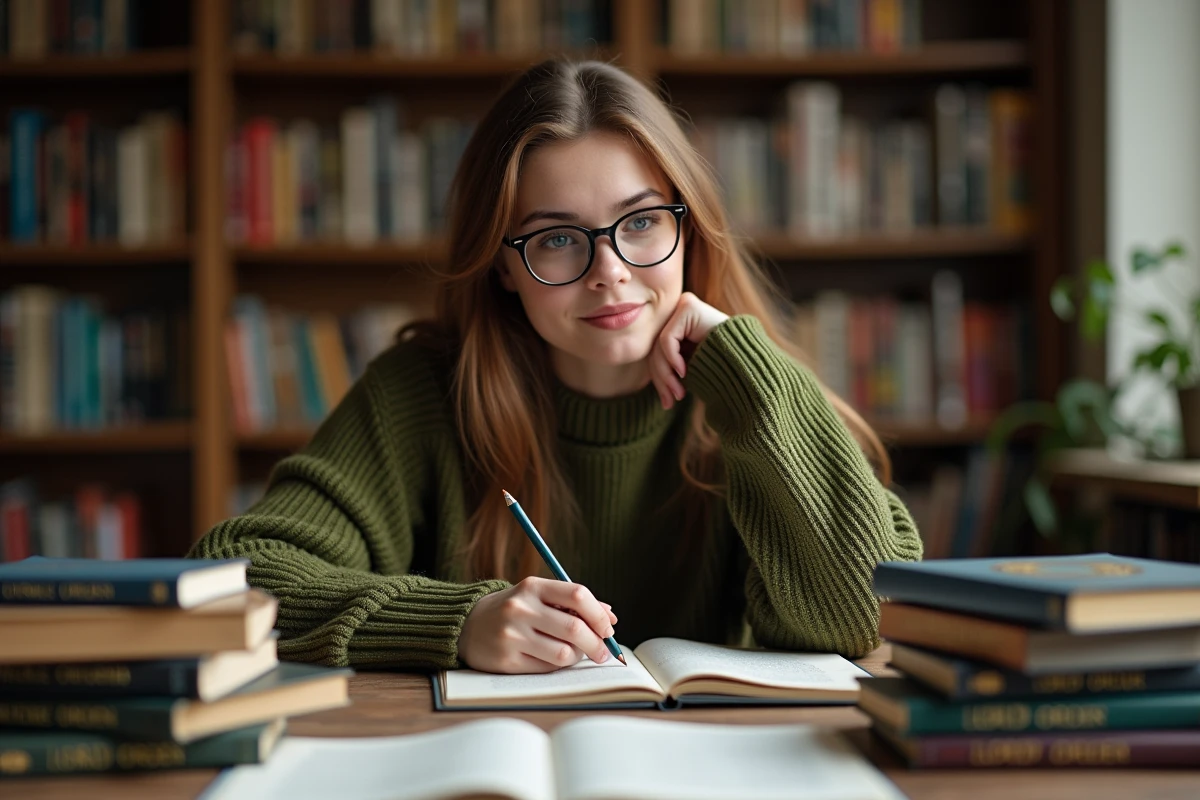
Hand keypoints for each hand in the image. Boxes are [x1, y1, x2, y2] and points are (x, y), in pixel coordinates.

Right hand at [457, 577, 618, 673]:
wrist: (467, 625)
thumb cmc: (513, 610)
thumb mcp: (537, 596)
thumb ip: (572, 602)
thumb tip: (610, 617)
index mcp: (533, 587)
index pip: (578, 595)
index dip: (599, 614)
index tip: (608, 629)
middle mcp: (521, 608)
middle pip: (575, 628)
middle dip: (597, 644)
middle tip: (604, 652)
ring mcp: (512, 635)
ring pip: (564, 653)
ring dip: (578, 657)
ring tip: (575, 655)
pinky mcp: (506, 660)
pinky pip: (547, 668)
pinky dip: (558, 666)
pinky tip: (554, 659)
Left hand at [650, 291, 728, 409]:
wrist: (751, 361)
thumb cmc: (724, 368)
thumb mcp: (692, 370)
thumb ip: (670, 370)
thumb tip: (657, 392)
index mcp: (680, 325)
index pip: (659, 352)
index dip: (660, 379)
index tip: (667, 403)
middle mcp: (680, 312)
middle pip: (656, 349)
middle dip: (662, 379)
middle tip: (670, 401)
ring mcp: (683, 306)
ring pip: (659, 347)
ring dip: (666, 374)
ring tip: (679, 392)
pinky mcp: (688, 307)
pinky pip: (668, 339)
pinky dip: (672, 359)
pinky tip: (684, 372)